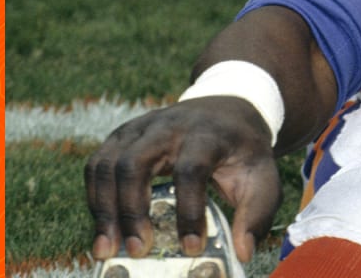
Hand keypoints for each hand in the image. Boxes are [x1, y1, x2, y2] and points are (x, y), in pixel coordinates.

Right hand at [84, 96, 282, 263]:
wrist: (228, 110)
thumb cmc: (243, 151)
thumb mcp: (264, 176)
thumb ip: (257, 213)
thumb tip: (243, 252)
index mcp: (208, 134)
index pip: (191, 169)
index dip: (188, 210)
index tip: (191, 246)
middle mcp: (168, 126)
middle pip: (135, 163)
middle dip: (131, 211)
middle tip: (139, 250)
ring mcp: (140, 128)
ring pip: (107, 165)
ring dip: (104, 210)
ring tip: (109, 248)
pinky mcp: (121, 136)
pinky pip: (96, 166)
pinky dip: (96, 198)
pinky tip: (105, 228)